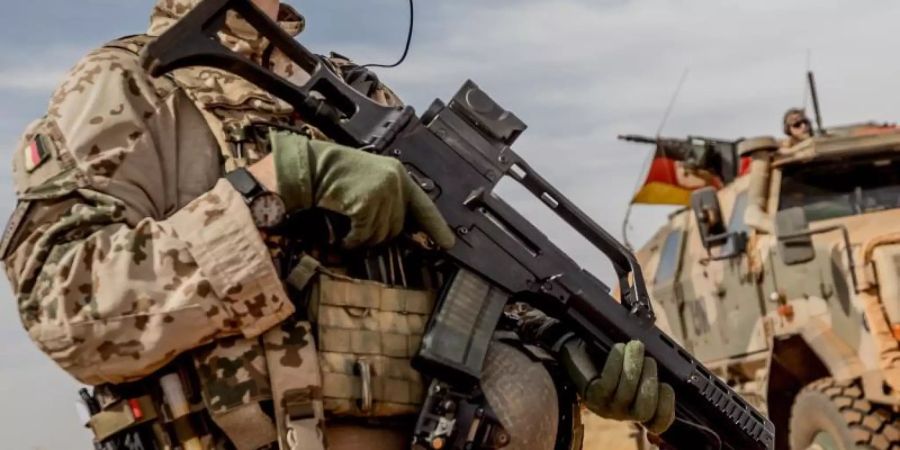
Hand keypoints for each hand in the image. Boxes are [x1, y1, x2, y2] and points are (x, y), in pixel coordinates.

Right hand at [267, 130, 455, 248]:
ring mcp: (382, 192)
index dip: (436, 226)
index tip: (448, 243)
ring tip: (349, 230)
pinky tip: (343, 237)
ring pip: (381, 234)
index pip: (424, 205)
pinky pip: (364, 235)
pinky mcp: (367, 203)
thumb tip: (399, 230)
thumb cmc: (336, 175)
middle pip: (397, 226)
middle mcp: (395, 182)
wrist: (313, 167)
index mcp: (398, 175)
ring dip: (363, 238)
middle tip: (359, 229)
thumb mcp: (370, 180)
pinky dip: (352, 241)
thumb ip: (388, 198)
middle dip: (378, 233)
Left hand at [562, 339, 674, 433]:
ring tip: (635, 346)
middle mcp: (624, 413)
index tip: (666, 386)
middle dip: (650, 381)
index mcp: (639, 407)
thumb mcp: (636, 363)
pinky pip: (608, 383)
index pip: (657, 423)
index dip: (666, 409)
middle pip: (644, 410)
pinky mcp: (593, 395)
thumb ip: (651, 365)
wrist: (581, 351)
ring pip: (626, 393)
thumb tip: (663, 348)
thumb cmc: (614, 357)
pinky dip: (616, 363)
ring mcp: (607, 407)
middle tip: (648, 359)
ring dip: (634, 365)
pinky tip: (619, 349)